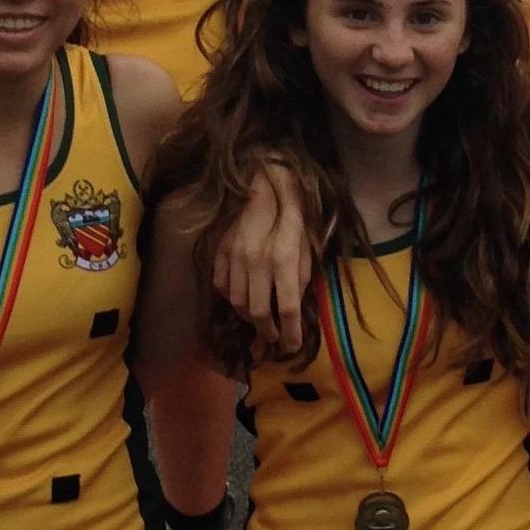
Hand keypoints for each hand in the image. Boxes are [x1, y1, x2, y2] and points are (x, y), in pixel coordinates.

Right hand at [212, 159, 311, 354]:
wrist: (265, 183)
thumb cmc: (294, 214)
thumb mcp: (309, 246)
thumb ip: (301, 278)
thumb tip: (295, 307)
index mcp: (284, 258)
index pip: (287, 308)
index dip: (290, 334)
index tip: (292, 347)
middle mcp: (256, 261)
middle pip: (258, 312)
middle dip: (268, 332)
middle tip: (275, 338)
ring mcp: (234, 257)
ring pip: (237, 302)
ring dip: (249, 318)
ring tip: (260, 321)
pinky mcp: (221, 252)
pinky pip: (223, 286)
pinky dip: (232, 298)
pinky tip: (243, 299)